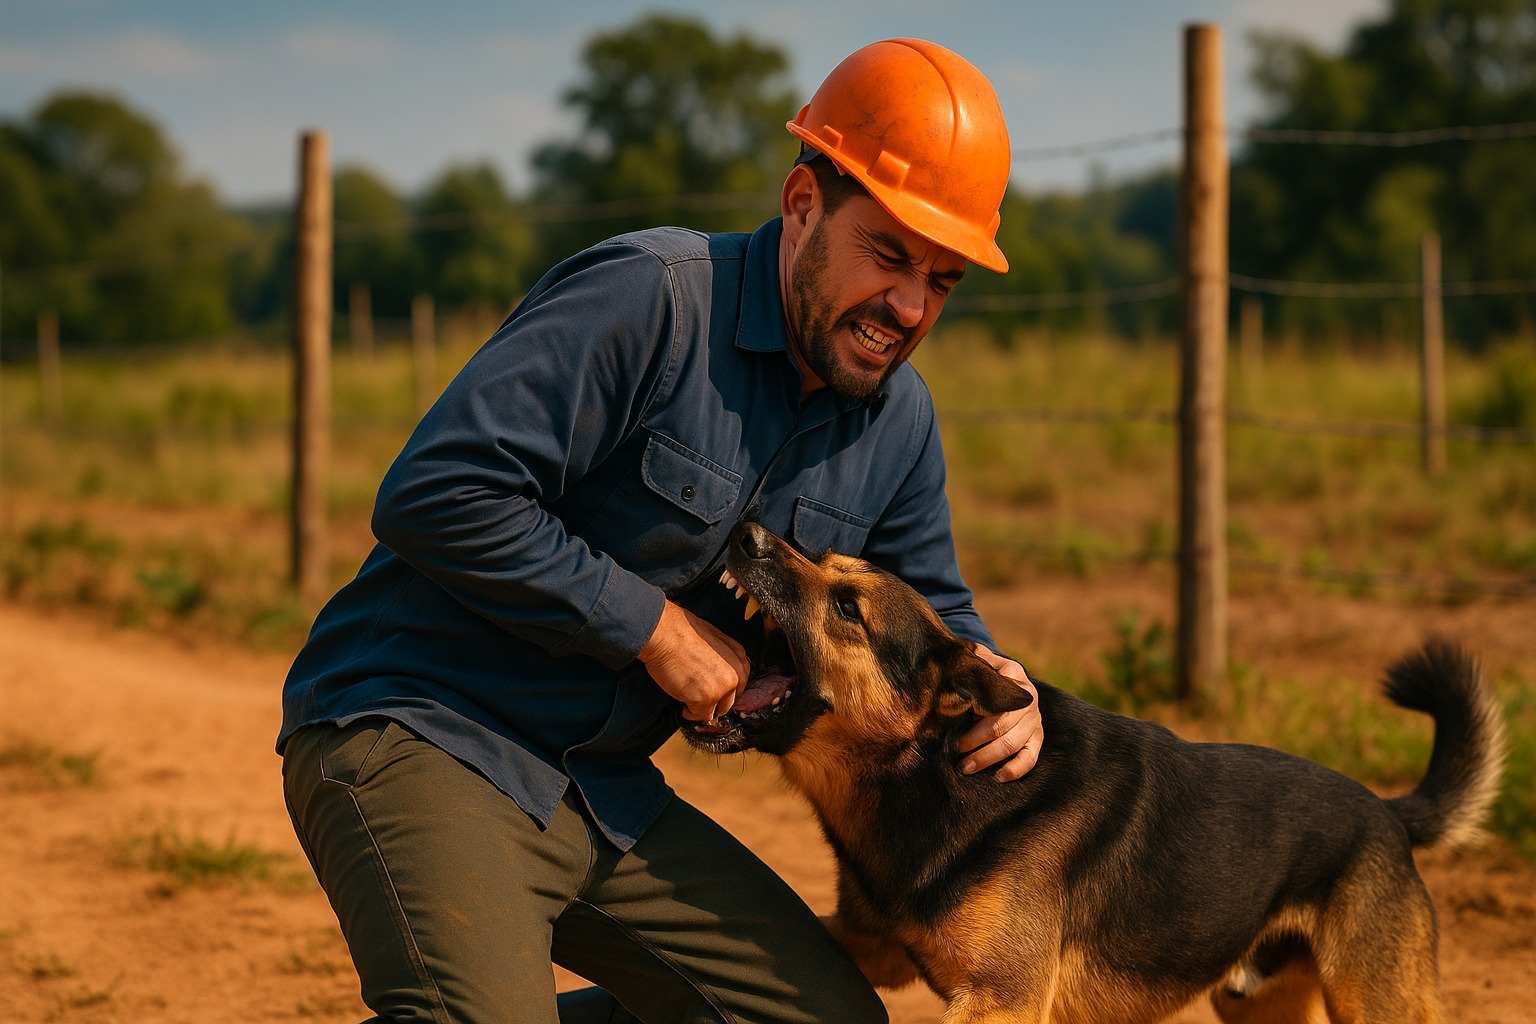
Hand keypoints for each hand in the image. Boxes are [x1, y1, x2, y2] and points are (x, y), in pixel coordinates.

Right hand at [638, 600, 748, 721]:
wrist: (665, 634)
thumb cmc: (682, 632)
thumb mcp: (713, 639)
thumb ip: (722, 658)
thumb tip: (717, 674)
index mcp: (739, 658)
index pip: (739, 684)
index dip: (724, 691)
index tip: (712, 692)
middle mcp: (736, 675)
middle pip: (730, 701)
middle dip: (715, 702)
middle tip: (698, 699)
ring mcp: (722, 689)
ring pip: (716, 711)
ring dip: (703, 709)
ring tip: (688, 701)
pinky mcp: (706, 700)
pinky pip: (701, 716)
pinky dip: (690, 714)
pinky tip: (682, 705)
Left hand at [957, 644, 1042, 780]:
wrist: (1011, 680)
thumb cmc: (989, 673)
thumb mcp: (983, 661)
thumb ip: (971, 659)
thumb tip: (955, 655)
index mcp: (1014, 676)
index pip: (993, 700)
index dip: (973, 715)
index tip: (953, 727)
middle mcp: (1028, 699)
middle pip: (1000, 726)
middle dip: (975, 742)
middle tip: (954, 752)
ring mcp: (1035, 720)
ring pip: (1012, 744)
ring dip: (987, 758)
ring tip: (966, 768)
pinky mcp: (1038, 738)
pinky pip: (1030, 757)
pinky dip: (1016, 769)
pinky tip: (999, 777)